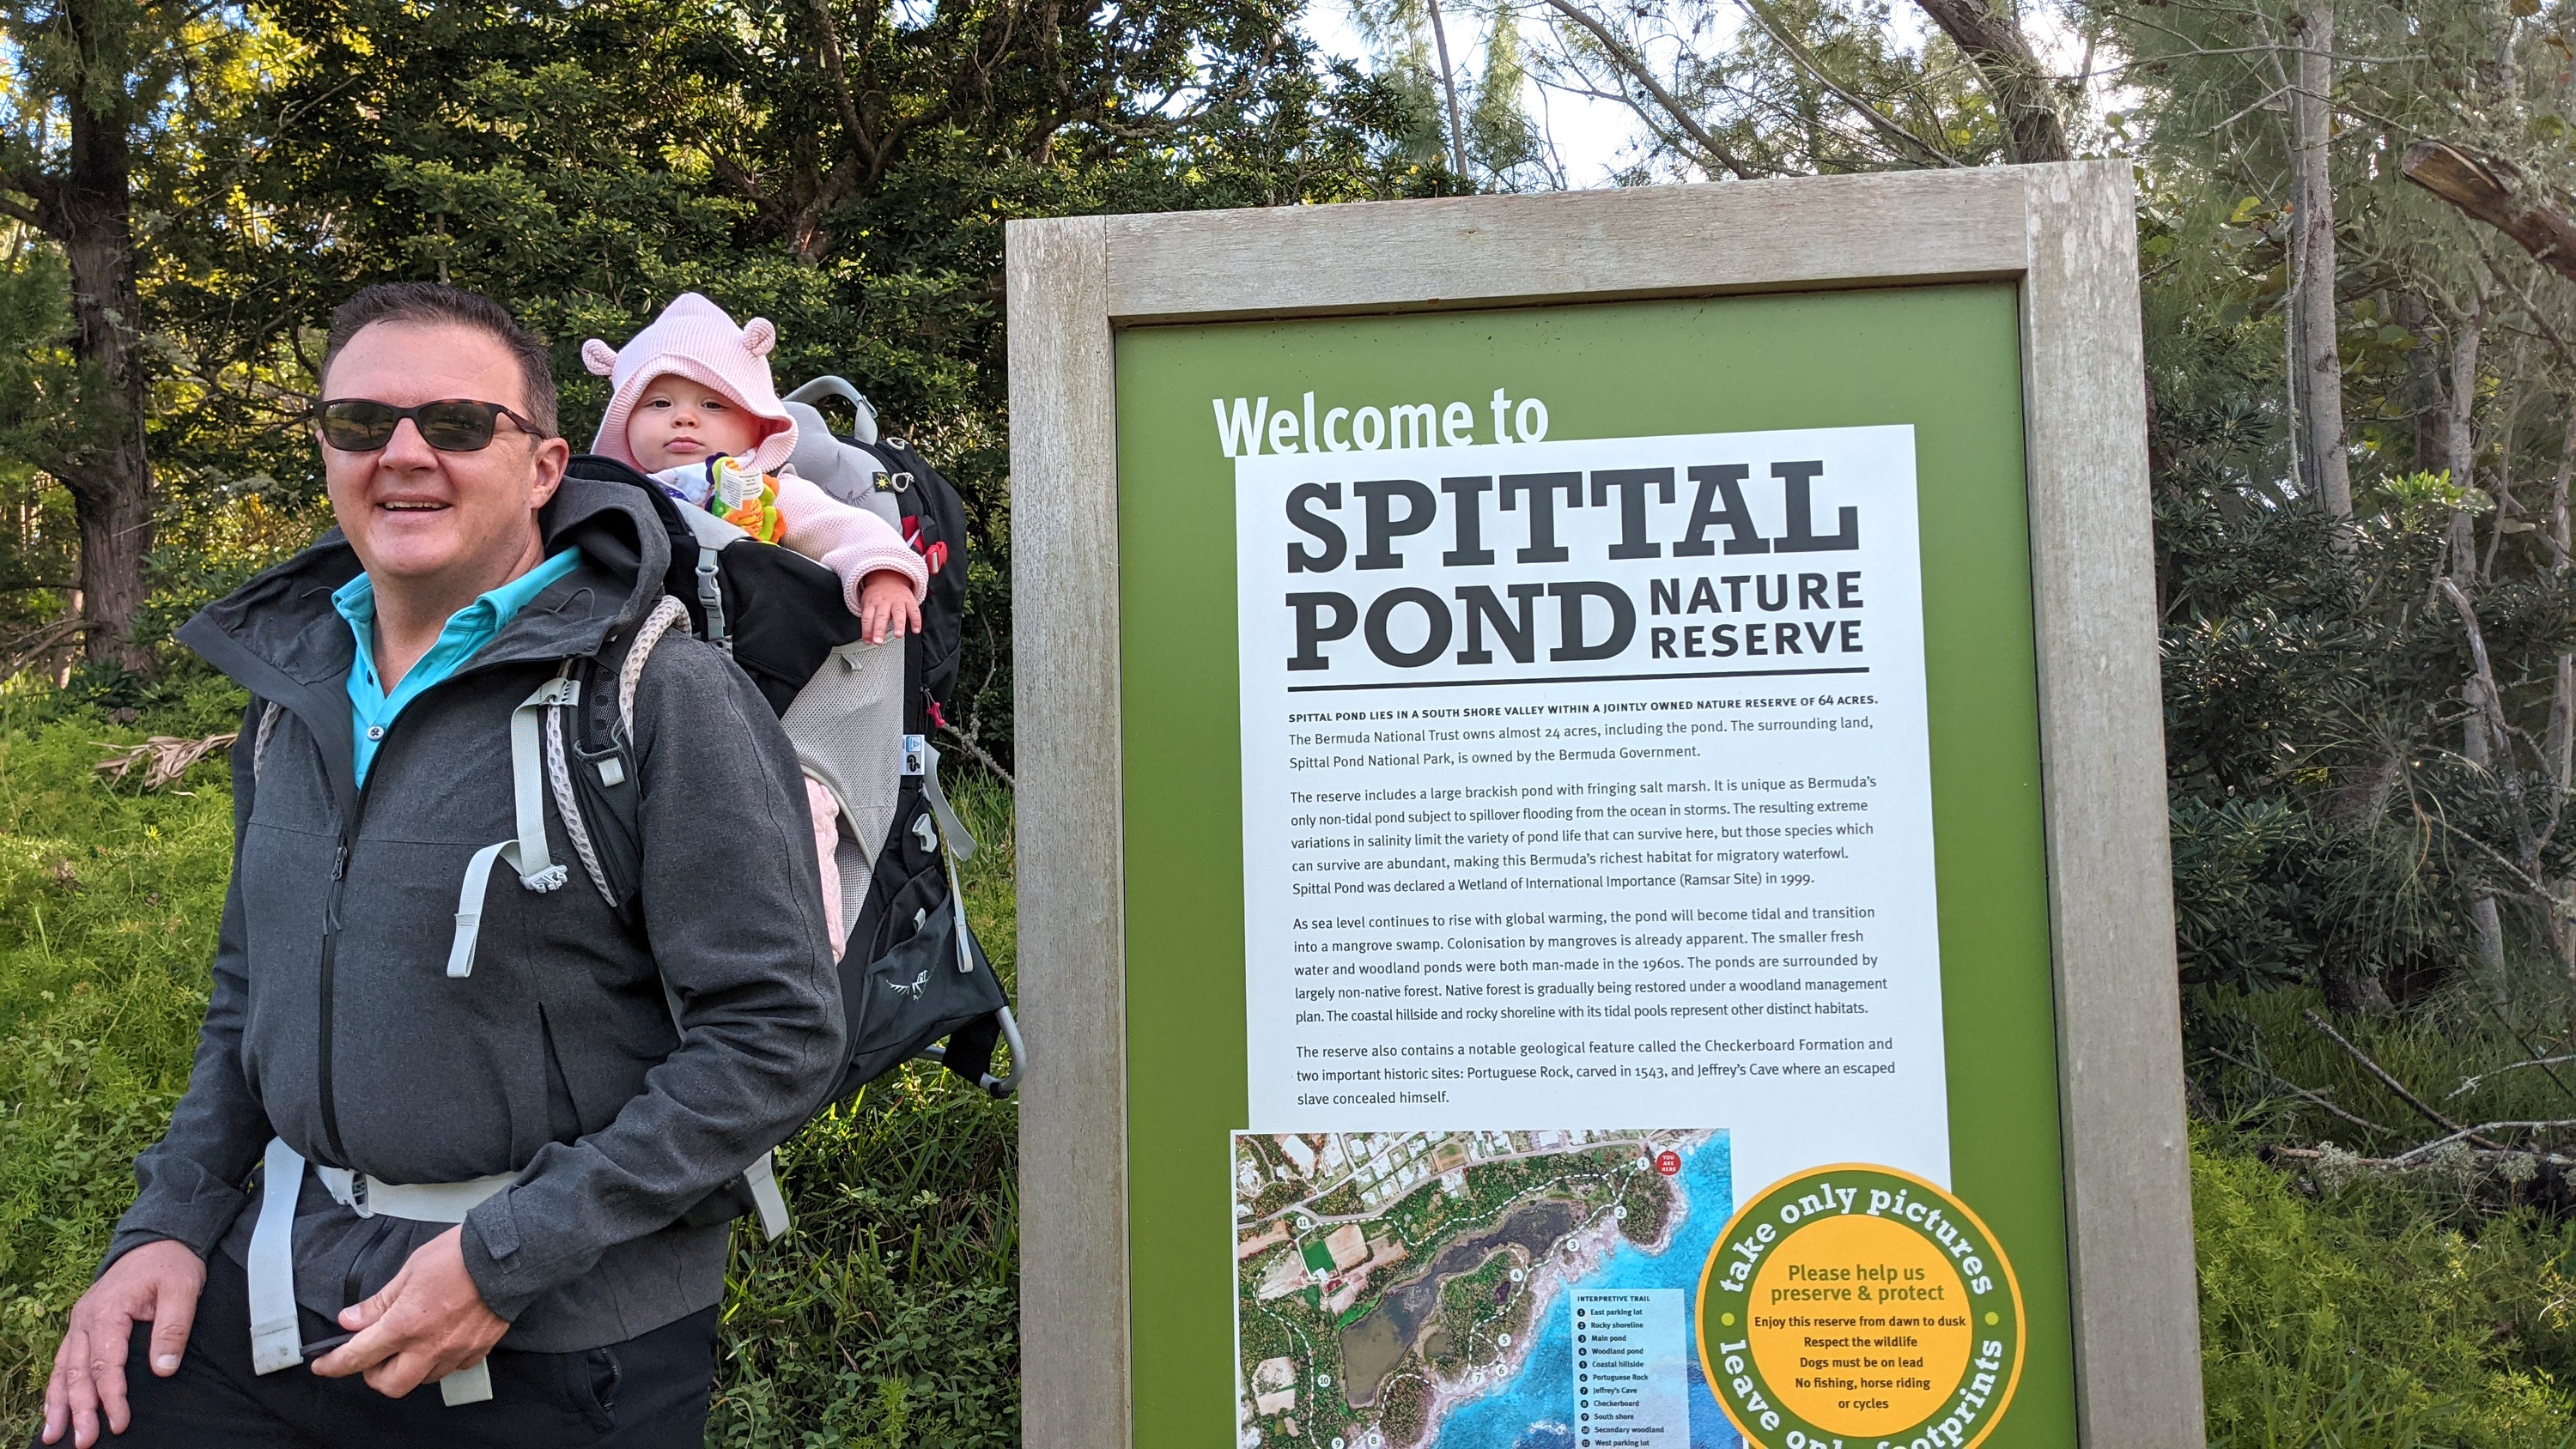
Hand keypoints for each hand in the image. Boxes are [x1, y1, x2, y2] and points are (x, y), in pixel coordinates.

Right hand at [41, 1238, 204, 1445]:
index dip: (112, 1396)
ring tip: (55, 1436)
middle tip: (84, 1441)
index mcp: (109, 1311)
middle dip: (80, 1409)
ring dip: (60, 1404)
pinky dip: (56, 1387)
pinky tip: (53, 1410)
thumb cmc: (172, 1264)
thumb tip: (163, 1369)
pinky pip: (64, 1360)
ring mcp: (80, 1323)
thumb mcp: (183, 1289)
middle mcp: (86, 1319)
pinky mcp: (82, 1326)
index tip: (120, 1422)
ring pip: (64, 1369)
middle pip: (79, 1372)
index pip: (106, 1363)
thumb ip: (173, 1328)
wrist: (159, 1239)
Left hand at [310, 1226, 507, 1398]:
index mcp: (405, 1324)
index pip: (357, 1356)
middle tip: (375, 1353)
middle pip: (390, 1385)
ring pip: (421, 1379)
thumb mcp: (408, 1271)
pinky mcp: (477, 1350)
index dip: (334, 1364)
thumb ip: (378, 1302)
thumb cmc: (460, 1256)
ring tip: (412, 1342)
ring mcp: (455, 1351)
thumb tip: (352, 1320)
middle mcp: (429, 1345)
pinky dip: (440, 1359)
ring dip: (409, 1367)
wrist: (507, 1255)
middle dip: (375, 1374)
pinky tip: (440, 1338)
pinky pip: (451, 1368)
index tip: (324, 1365)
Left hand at [856, 571, 921, 645]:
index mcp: (872, 603)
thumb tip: (868, 639)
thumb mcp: (867, 604)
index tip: (868, 642)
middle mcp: (884, 602)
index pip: (867, 618)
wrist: (889, 576)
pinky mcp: (909, 600)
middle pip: (881, 616)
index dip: (866, 630)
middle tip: (878, 641)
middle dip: (879, 630)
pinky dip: (916, 620)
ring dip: (898, 625)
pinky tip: (916, 629)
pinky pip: (914, 611)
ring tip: (898, 635)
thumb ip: (868, 621)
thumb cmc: (877, 595)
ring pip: (898, 613)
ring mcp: (897, 601)